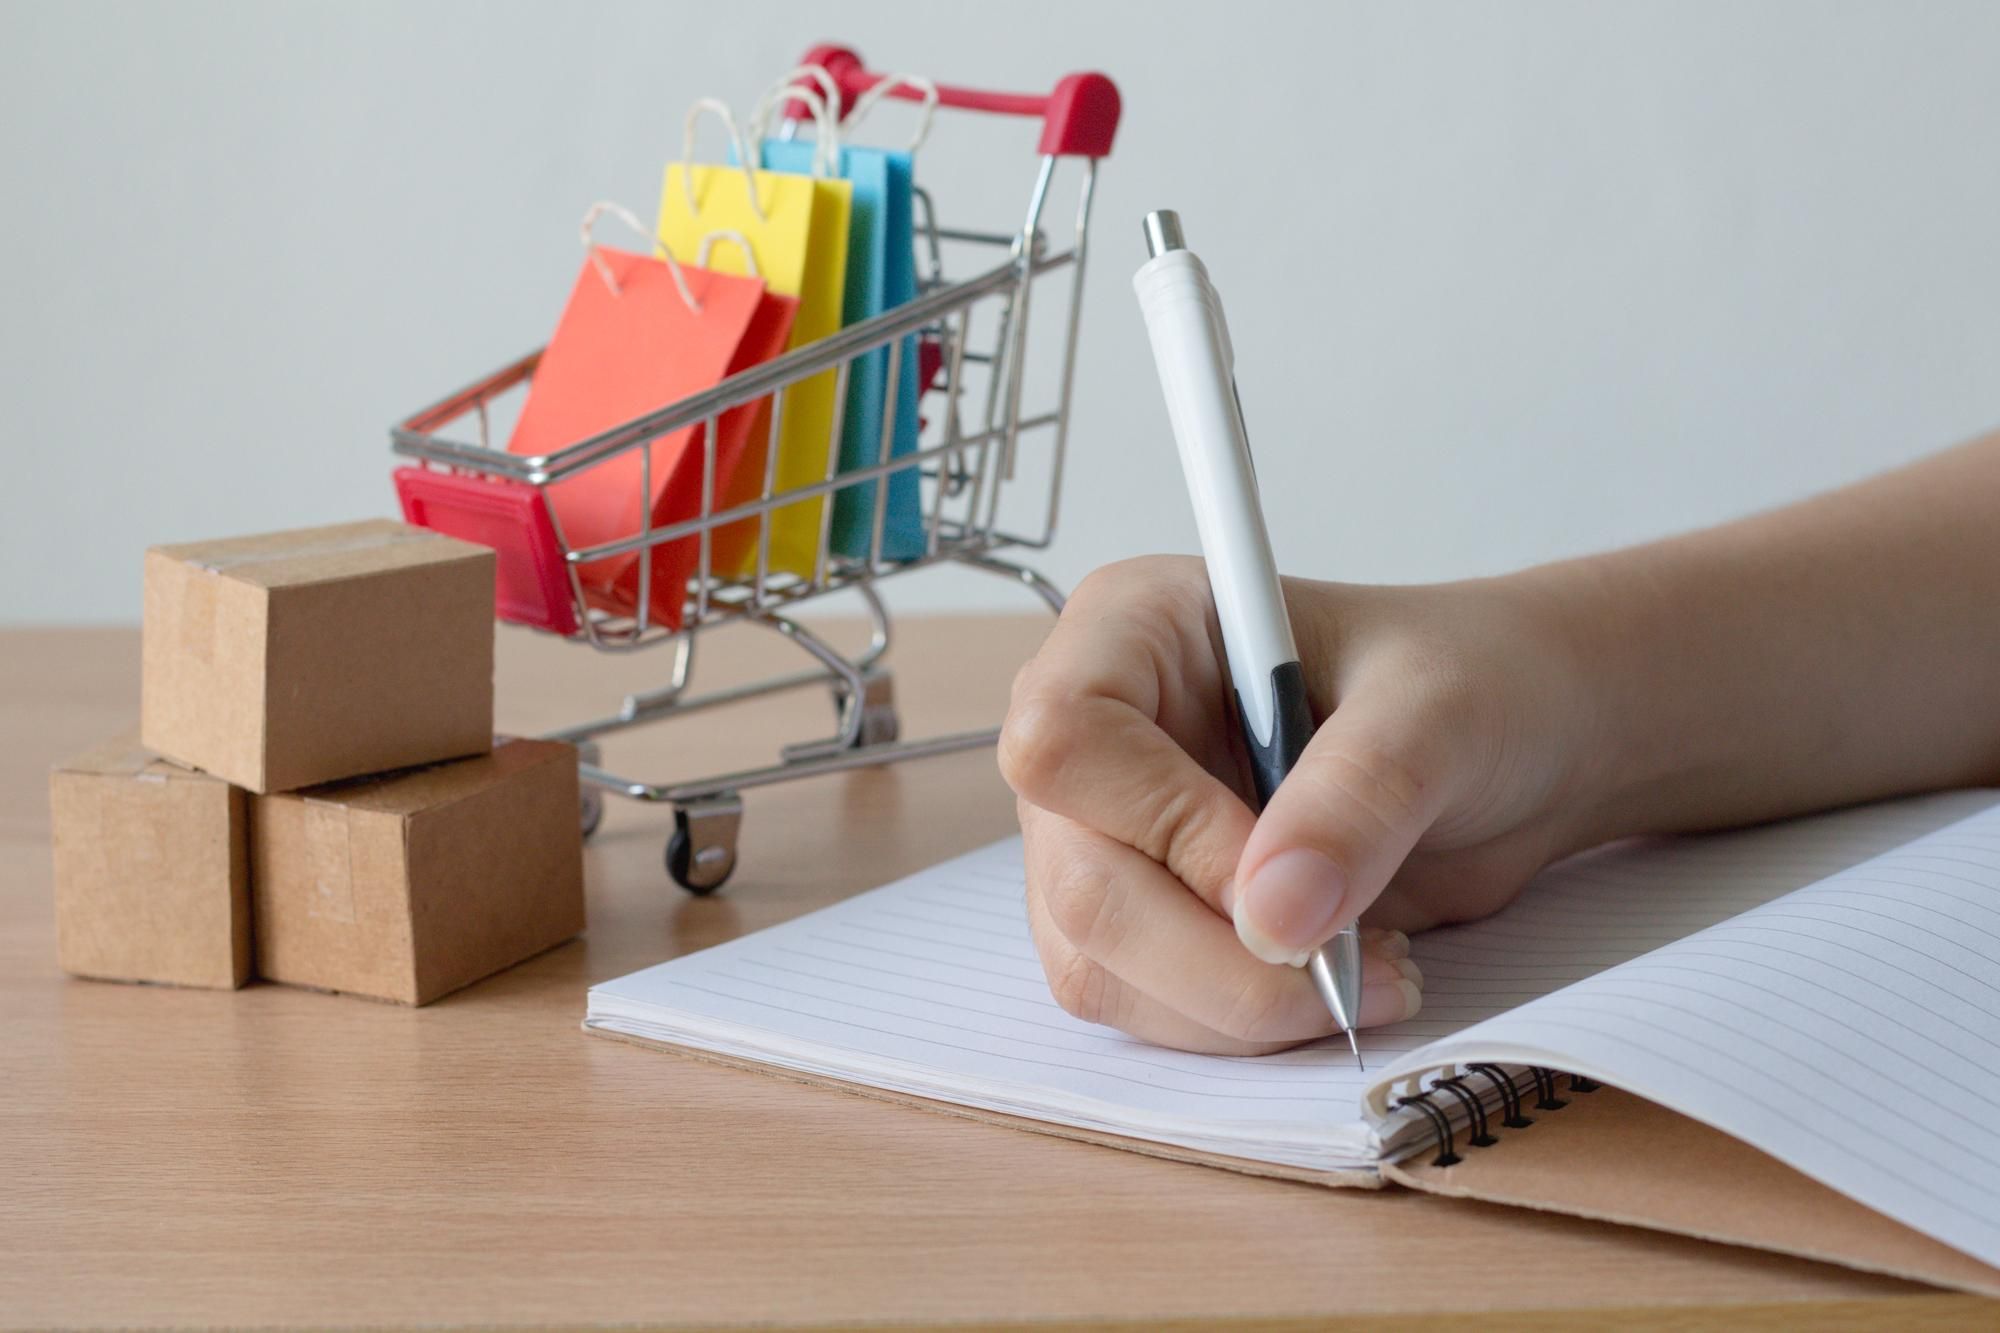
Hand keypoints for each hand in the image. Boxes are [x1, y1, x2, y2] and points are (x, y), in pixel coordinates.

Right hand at [998, 555, 1598, 1054]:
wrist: (1519, 743)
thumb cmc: (1474, 681)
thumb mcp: (1436, 714)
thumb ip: (1355, 802)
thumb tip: (1270, 921)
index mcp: (1133, 628)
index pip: (1065, 741)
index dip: (1164, 829)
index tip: (1284, 879)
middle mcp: (1095, 730)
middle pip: (1079, 881)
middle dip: (1215, 960)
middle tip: (1343, 970)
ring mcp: (1103, 832)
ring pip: (1097, 963)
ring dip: (1235, 1006)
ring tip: (1365, 967)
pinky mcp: (1138, 916)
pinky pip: (1141, 1006)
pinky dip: (1240, 1024)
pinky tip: (1333, 980)